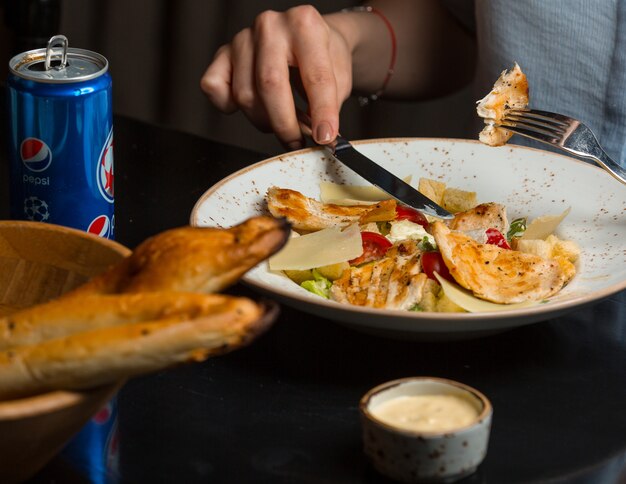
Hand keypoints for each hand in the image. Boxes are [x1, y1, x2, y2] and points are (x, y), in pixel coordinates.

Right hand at [200, 5, 352, 149]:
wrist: (306, 36)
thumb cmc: (322, 56)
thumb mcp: (340, 75)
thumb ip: (330, 104)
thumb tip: (321, 136)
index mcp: (305, 25)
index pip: (315, 76)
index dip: (322, 112)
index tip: (324, 137)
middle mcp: (271, 26)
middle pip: (270, 85)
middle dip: (284, 124)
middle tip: (296, 142)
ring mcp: (242, 38)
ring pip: (244, 95)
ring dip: (264, 120)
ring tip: (282, 120)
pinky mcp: (223, 53)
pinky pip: (214, 88)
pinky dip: (229, 106)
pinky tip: (252, 106)